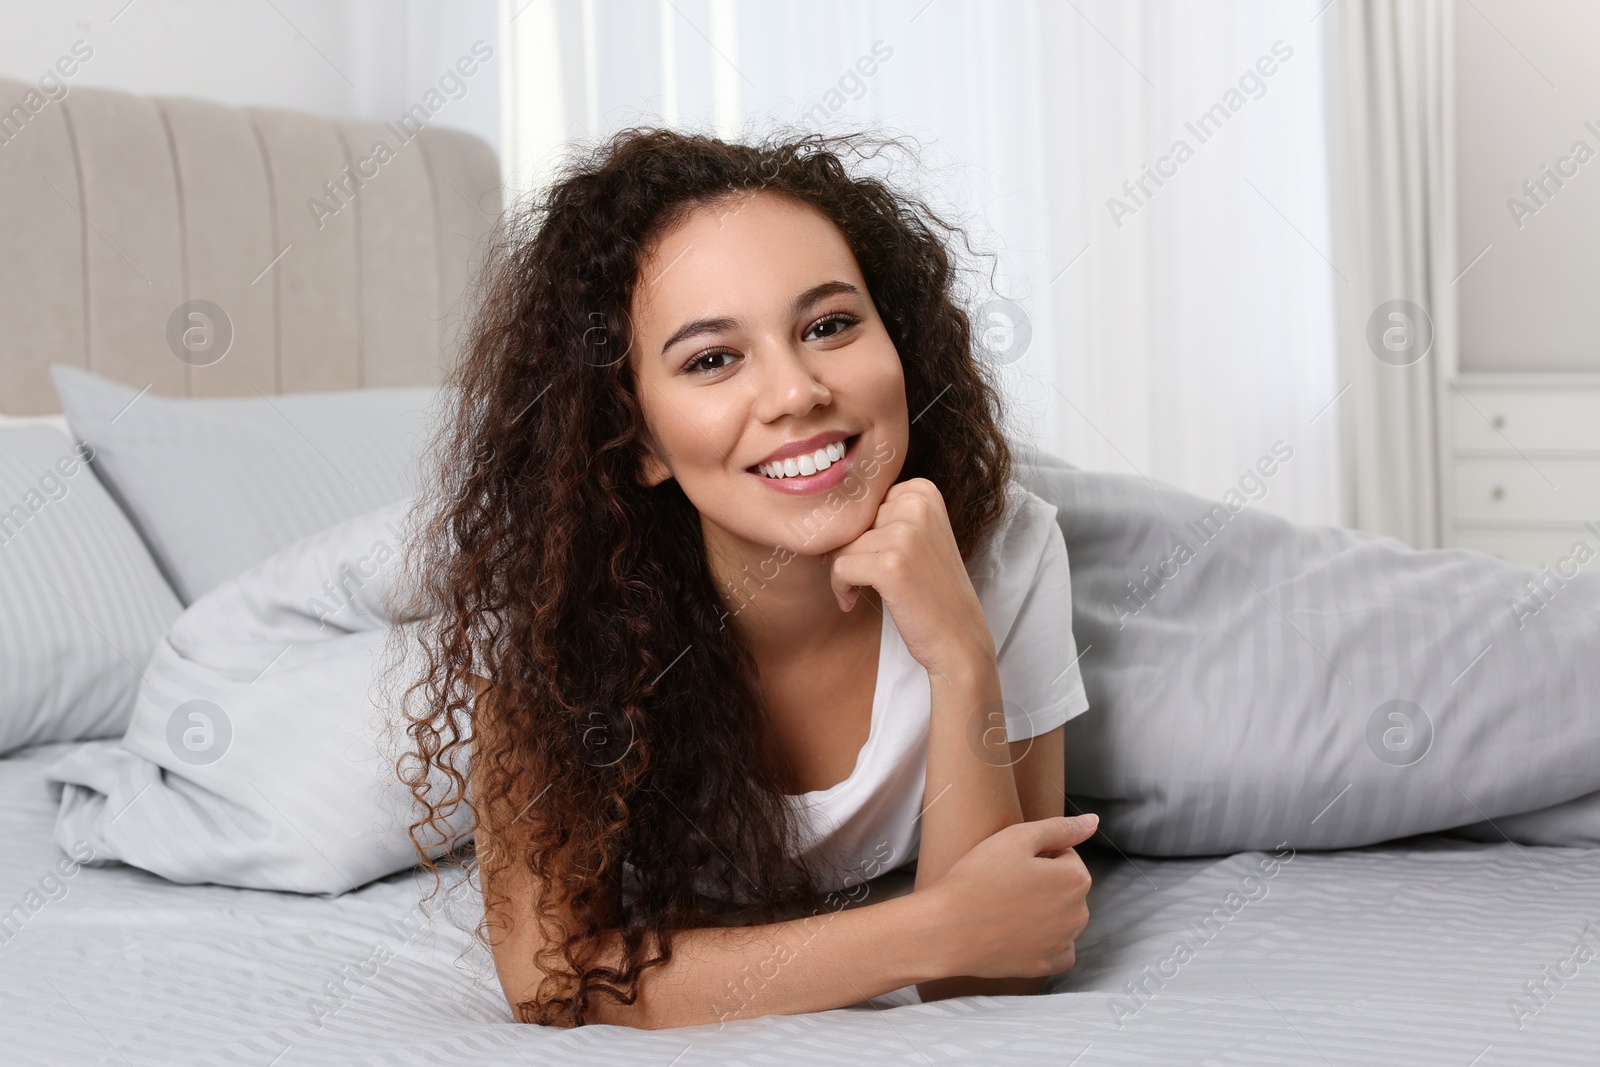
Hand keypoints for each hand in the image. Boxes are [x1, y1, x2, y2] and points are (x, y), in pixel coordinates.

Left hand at [825, 478, 994, 675]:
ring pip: (842, 544)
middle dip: (845, 549)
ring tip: (858, 590)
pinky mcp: (891, 565)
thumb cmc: (931, 590)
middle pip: (850, 520)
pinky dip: (840, 587)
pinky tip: (852, 601)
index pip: (862, 500)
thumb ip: (882, 517)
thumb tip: (826, 518)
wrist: (959, 637)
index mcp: (923, 492)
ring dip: (841, 571)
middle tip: (858, 575)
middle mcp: (917, 506)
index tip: (865, 554)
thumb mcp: (916, 537)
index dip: (856, 529)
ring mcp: (906, 535)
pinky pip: (840, 568)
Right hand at [922, 814, 1096, 980]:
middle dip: (1044, 882)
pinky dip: (1045, 942)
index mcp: (1076, 879)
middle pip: (1065, 887)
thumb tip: (1093, 821)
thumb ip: (1061, 827)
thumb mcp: (1018, 837)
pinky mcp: (1044, 965)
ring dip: (1043, 909)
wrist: (948, 928)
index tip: (1011, 861)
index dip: (1037, 854)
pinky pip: (1057, 951)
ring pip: (1061, 916)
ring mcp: (1062, 943)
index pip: (1065, 855)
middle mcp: (1078, 914)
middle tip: (1005, 882)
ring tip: (1005, 906)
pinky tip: (1020, 933)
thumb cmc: (979, 878)